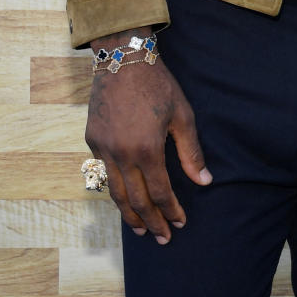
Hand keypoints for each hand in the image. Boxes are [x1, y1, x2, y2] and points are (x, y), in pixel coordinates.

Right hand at [85, 34, 210, 242]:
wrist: (123, 58)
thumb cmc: (158, 84)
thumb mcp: (182, 114)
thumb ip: (191, 151)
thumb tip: (204, 181)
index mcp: (147, 149)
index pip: (160, 192)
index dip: (171, 211)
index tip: (180, 223)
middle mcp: (121, 154)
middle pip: (136, 200)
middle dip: (151, 222)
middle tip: (162, 238)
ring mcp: (103, 148)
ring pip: (115, 192)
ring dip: (129, 214)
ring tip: (141, 229)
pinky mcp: (92, 139)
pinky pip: (104, 172)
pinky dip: (116, 189)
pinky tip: (125, 196)